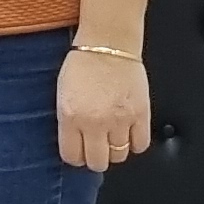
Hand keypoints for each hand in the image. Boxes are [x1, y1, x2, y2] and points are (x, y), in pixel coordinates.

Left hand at [57, 47, 150, 170]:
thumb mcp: (63, 94)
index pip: (72, 156)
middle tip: (97, 147)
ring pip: (119, 156)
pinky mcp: (140, 114)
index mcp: (70, 116)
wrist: (109, 42)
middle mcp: (94, 122)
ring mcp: (119, 120)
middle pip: (97, 162)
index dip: (76, 156)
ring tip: (113, 137)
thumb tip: (75, 143)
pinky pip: (140, 145)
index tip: (79, 152)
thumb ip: (68, 121)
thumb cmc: (84, 62)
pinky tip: (129, 132)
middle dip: (95, 157)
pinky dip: (135, 143)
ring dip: (115, 150)